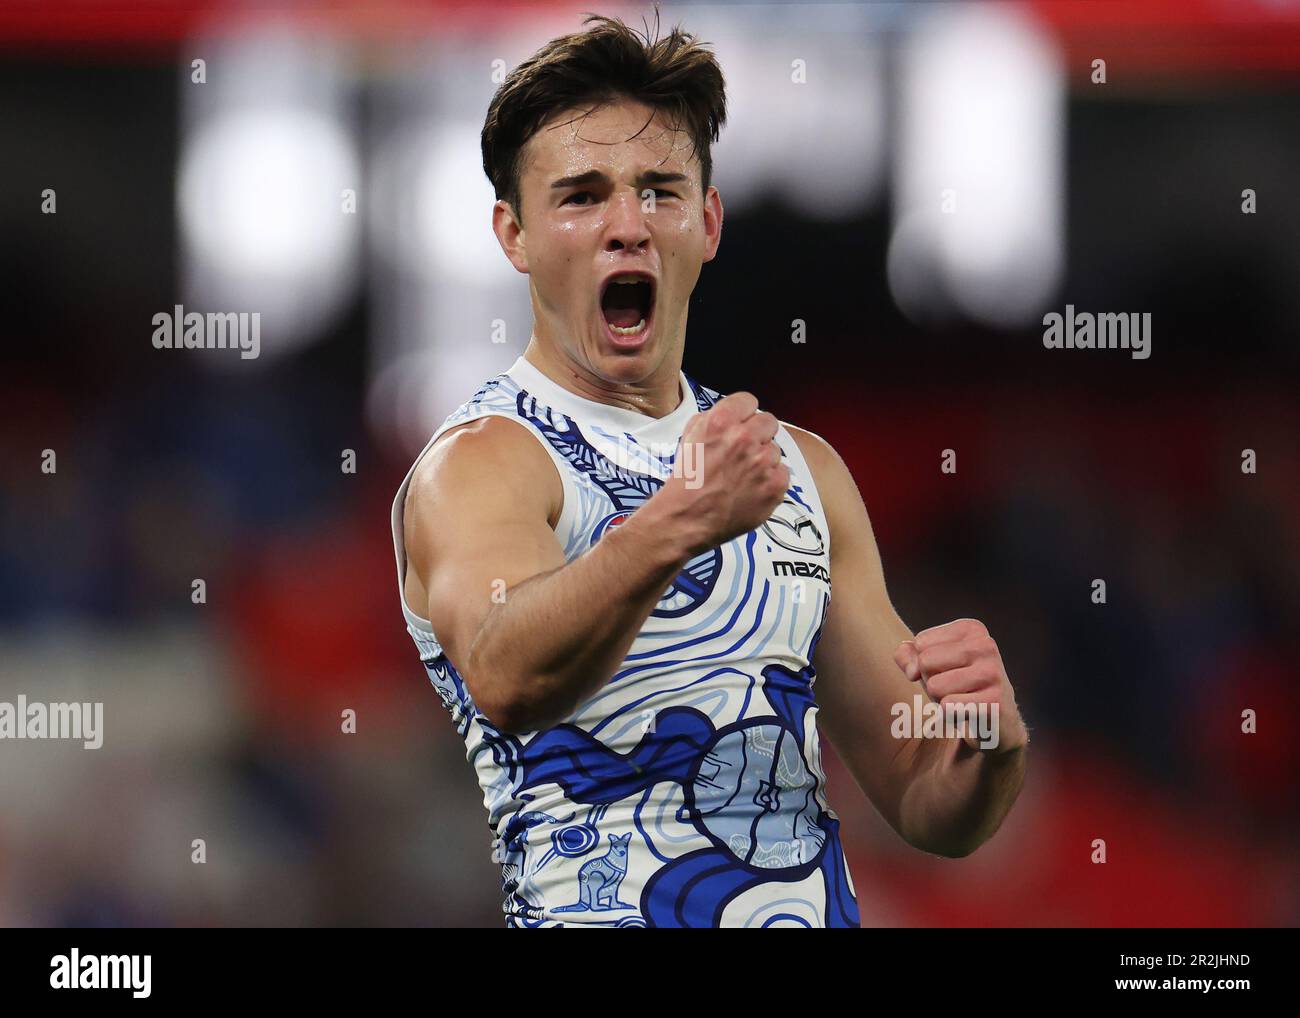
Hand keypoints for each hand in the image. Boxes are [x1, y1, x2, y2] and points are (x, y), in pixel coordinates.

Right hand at [651, 392, 788, 557]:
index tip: (742, 423)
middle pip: (768, 422)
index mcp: (721, 422)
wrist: (687, 519)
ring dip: (762, 459)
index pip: (749, 401)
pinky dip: (770, 480)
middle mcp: (744, 439)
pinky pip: (782, 472)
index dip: (743, 413)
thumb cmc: (686, 482)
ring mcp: (762, 463)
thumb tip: (732, 415)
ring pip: (774, 449)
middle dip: (757, 434)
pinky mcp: (775, 486)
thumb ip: (713, 418)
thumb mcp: (689, 437)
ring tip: (742, 475)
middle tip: (744, 450)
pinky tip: (751, 488)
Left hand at [893, 619, 1026, 752]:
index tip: (947, 670)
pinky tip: (966, 713)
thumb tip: (912, 670)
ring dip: (939, 699)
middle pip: (925, 661)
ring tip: (960, 699)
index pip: (921, 642)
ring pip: (934, 686)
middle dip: (930, 680)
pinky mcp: (994, 701)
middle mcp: (985, 645)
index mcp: (971, 629)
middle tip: (953, 688)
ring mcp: (992, 673)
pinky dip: (949, 715)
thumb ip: (907, 656)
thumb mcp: (930, 663)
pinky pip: (947, 707)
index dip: (924, 663)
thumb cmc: (957, 684)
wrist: (996, 719)